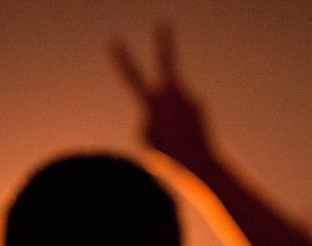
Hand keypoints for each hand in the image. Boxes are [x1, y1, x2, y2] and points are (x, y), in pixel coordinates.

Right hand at [111, 26, 212, 163]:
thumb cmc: (167, 151)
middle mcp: (170, 94)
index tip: (114, 40)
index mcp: (151, 102)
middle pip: (166, 61)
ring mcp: (186, 96)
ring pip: (172, 98)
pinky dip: (180, 120)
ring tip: (174, 130)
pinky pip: (182, 108)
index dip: (122, 58)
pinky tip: (185, 132)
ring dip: (170, 113)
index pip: (132, 76)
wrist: (197, 157)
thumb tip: (154, 110)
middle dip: (164, 41)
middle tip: (164, 21)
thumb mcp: (145, 137)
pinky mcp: (197, 101)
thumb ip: (146, 118)